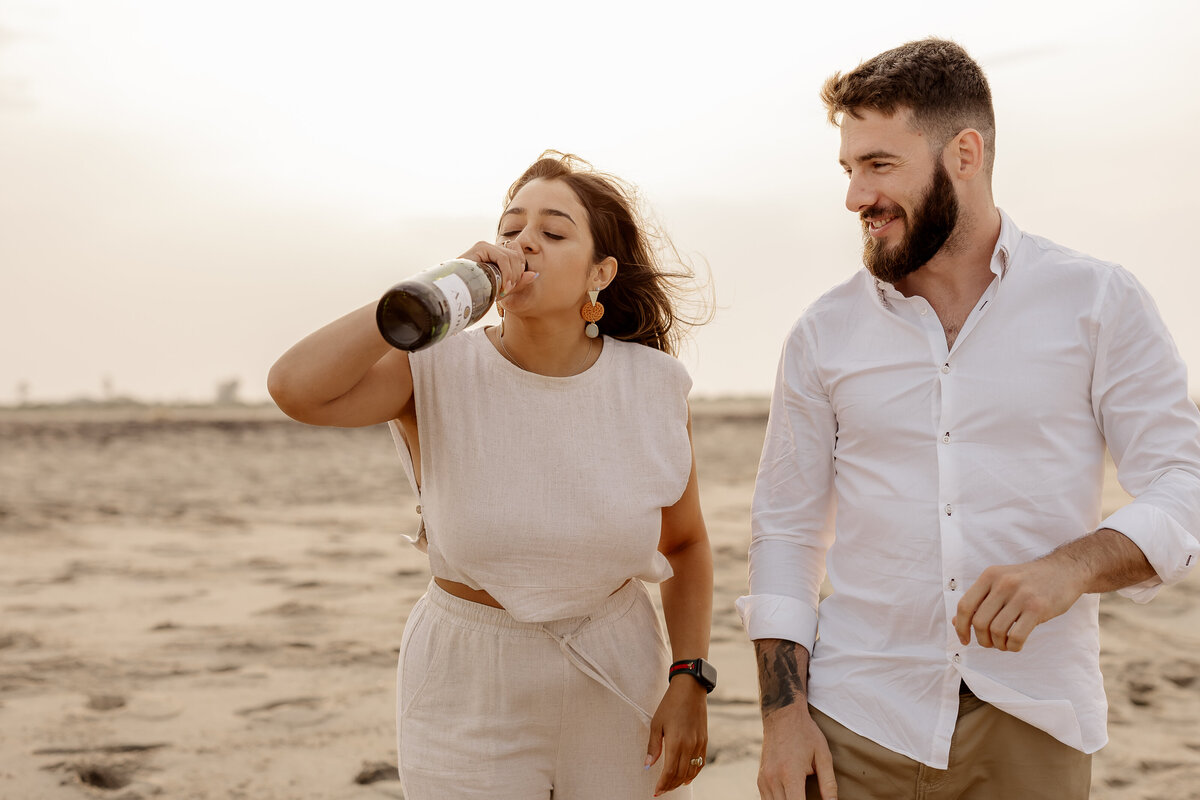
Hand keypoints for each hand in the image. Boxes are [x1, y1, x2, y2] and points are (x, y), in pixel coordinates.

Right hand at [457, 241, 536, 297]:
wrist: (454, 295)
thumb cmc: (475, 293)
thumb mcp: (501, 289)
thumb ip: (518, 282)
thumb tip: (535, 274)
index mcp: (495, 255)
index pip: (518, 254)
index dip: (520, 270)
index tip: (512, 287)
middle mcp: (490, 247)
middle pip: (517, 255)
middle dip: (517, 275)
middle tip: (508, 290)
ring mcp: (485, 245)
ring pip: (511, 257)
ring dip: (511, 277)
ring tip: (503, 291)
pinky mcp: (481, 247)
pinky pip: (503, 258)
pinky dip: (507, 274)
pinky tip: (502, 287)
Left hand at [645, 675, 707, 796]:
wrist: (690, 689)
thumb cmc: (670, 704)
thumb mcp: (656, 723)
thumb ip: (653, 746)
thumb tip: (648, 765)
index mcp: (676, 742)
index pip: (670, 772)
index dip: (663, 784)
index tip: (656, 791)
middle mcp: (690, 746)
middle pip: (681, 775)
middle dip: (670, 786)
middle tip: (661, 790)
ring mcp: (699, 744)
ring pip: (692, 771)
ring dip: (681, 781)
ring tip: (671, 786)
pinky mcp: (704, 740)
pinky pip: (700, 763)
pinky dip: (694, 773)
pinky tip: (687, 778)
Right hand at [757, 702, 836, 799]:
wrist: (782, 715)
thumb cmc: (806, 734)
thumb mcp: (823, 756)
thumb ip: (828, 784)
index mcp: (790, 774)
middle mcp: (773, 779)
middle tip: (808, 798)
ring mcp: (764, 779)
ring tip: (800, 797)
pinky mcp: (760, 779)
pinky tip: (789, 797)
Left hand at [953, 555, 1085, 651]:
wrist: (1065, 570)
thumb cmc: (1030, 580)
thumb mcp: (1001, 581)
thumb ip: (980, 600)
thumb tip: (956, 622)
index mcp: (990, 576)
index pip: (964, 606)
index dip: (960, 627)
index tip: (964, 639)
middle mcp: (1003, 583)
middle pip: (979, 622)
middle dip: (982, 639)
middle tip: (991, 643)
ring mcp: (1020, 595)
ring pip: (996, 631)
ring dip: (998, 644)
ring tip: (1004, 644)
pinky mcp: (1038, 608)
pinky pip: (1016, 636)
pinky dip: (1012, 646)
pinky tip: (1016, 644)